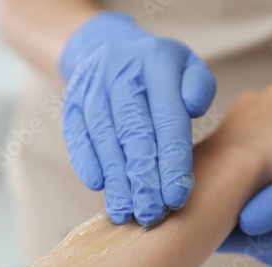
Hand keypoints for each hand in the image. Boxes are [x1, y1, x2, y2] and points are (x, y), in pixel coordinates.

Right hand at [61, 12, 215, 224]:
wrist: (110, 48)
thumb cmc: (159, 71)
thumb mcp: (187, 66)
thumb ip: (199, 87)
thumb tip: (193, 110)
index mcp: (157, 62)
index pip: (167, 118)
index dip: (172, 161)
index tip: (176, 197)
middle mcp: (121, 72)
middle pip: (133, 132)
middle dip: (143, 178)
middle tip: (150, 213)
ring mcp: (93, 86)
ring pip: (104, 138)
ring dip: (115, 179)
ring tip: (126, 211)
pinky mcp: (72, 102)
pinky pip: (76, 134)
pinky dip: (86, 161)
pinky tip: (98, 186)